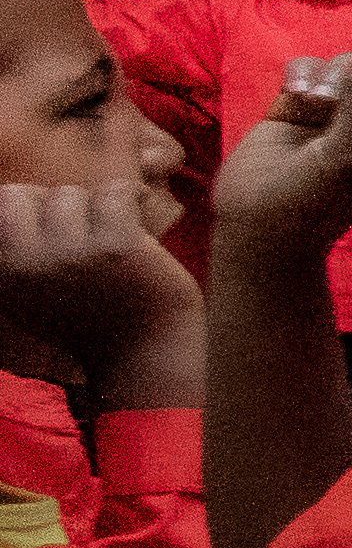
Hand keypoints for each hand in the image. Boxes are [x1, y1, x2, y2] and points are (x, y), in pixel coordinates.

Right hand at [0, 177, 199, 391]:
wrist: (141, 355)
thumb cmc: (87, 315)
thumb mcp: (27, 290)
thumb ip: (14, 249)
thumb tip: (14, 194)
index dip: (26, 207)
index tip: (54, 224)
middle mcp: (23, 263)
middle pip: (20, 194)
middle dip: (49, 205)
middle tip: (82, 227)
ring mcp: (69, 254)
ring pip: (70, 194)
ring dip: (93, 207)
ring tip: (112, 231)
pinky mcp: (116, 247)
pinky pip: (115, 191)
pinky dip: (130, 194)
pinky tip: (138, 205)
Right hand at [210, 49, 351, 270]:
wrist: (256, 223)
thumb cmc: (315, 203)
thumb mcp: (349, 159)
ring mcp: (341, 108)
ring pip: (351, 62)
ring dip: (335, 71)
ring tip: (316, 102)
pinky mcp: (303, 101)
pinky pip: (311, 67)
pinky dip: (303, 73)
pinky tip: (294, 95)